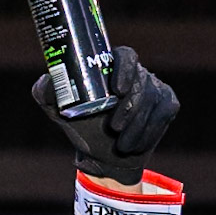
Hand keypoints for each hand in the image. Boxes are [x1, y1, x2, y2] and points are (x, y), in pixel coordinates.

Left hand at [32, 46, 177, 186]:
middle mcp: (137, 73)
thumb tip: (47, 81)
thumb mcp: (60, 112)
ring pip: (151, 100)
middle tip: (114, 128)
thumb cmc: (83, 129)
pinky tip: (135, 145)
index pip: (126, 55)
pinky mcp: (168, 103)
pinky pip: (163, 113)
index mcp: (112, 68)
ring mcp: (155, 87)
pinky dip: (149, 132)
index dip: (125, 69)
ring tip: (122, 144)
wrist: (105, 158)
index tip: (118, 90)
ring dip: (136, 126)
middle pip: (140, 82)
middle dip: (129, 108)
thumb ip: (47, 94)